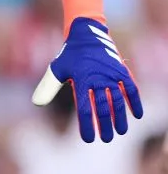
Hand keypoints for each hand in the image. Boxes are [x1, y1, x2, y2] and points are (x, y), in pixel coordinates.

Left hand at [32, 16, 142, 142]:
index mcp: (81, 80)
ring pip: (118, 100)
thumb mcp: (56, 69)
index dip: (87, 126)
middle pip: (102, 107)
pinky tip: (137, 115)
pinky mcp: (121, 70)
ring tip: (121, 131)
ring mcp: (111, 74)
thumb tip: (36, 103)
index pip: (84, 109)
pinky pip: (131, 87)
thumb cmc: (69, 55)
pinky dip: (135, 101)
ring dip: (120, 117)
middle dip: (105, 125)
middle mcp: (98, 78)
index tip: (89, 140)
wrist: (86, 33)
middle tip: (107, 139)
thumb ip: (47, 87)